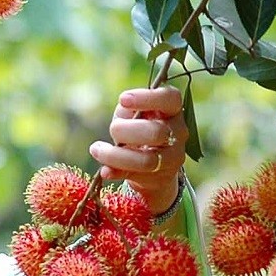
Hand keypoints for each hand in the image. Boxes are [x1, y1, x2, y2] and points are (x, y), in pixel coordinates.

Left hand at [89, 87, 187, 215]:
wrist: (154, 163)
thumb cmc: (140, 128)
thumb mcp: (135, 113)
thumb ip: (129, 110)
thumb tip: (123, 117)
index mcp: (173, 110)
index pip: (170, 99)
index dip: (147, 98)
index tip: (123, 99)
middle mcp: (178, 133)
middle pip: (156, 132)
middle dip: (127, 130)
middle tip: (112, 129)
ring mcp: (172, 158)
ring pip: (146, 160)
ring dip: (116, 155)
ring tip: (96, 149)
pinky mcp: (159, 178)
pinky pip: (136, 176)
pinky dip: (117, 172)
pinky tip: (105, 170)